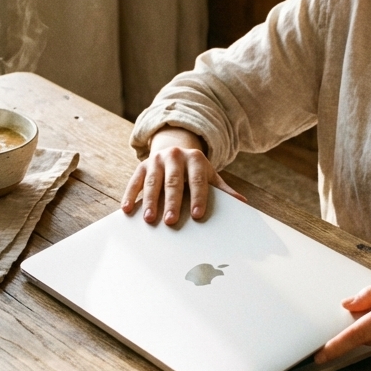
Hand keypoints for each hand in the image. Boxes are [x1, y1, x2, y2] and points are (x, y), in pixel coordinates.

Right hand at [121, 127, 245, 223]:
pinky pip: (134, 181)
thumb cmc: (195, 171)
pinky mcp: (141, 166)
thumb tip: (242, 203)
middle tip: (170, 221)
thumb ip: (223, 190)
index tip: (197, 215)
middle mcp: (175, 156)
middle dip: (171, 202)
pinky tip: (127, 209)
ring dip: (150, 201)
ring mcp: (156, 160)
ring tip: (149, 219)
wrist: (174, 149)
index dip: (198, 197)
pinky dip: (130, 195)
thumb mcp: (209, 175)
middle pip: (173, 181)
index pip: (198, 180)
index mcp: (195, 159)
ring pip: (152, 182)